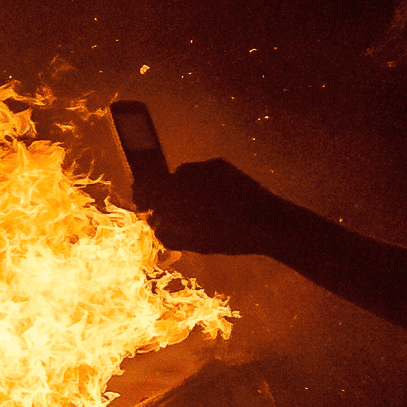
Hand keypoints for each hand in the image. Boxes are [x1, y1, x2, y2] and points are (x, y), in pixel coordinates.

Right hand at [143, 158, 297, 257]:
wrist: (265, 221)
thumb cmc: (225, 235)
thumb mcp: (191, 242)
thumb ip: (166, 232)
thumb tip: (156, 224)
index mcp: (172, 192)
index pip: (144, 187)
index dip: (141, 197)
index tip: (144, 207)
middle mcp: (183, 173)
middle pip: (165, 182)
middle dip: (167, 197)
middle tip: (175, 214)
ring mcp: (203, 166)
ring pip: (185, 177)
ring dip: (187, 190)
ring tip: (201, 209)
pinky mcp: (220, 164)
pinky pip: (203, 173)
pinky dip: (204, 185)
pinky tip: (217, 201)